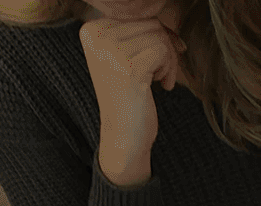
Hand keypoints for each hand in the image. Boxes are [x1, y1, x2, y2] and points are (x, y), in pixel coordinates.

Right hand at [80, 16, 185, 186]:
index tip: (161, 58)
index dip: (156, 33)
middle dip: (165, 46)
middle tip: (162, 73)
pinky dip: (170, 68)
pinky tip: (163, 86)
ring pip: (159, 34)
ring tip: (160, 79)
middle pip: (149, 22)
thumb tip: (167, 17)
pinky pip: (163, 50)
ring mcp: (110, 52)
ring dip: (169, 59)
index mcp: (90, 30)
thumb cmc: (130, 95)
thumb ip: (140, 30)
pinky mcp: (128, 67)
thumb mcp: (129, 55)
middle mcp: (95, 37)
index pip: (136, 14)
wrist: (124, 136)